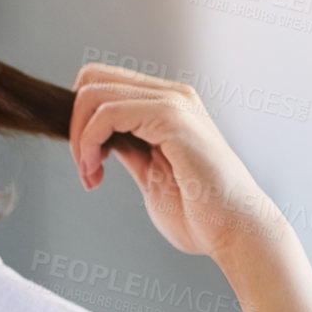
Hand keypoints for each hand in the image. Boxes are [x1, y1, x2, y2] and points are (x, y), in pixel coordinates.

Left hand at [69, 62, 289, 260]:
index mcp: (167, 104)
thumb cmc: (200, 212)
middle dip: (74, 125)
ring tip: (91, 174)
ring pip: (94, 93)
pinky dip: (88, 143)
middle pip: (91, 79)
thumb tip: (96, 137)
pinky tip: (96, 173)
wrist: (237, 232)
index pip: (102, 84)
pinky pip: (109, 113)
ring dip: (78, 138)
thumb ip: (127, 148)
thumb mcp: (150, 171)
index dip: (81, 120)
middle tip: (85, 168)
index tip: (87, 161)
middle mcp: (171, 95)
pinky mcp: (173, 118)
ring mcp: (174, 102)